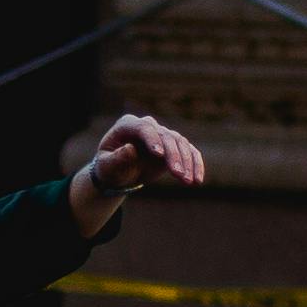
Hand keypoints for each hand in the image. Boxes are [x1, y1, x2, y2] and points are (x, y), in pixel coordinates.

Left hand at [72, 113, 204, 232]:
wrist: (119, 173)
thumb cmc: (110, 168)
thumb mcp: (108, 166)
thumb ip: (117, 159)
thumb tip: (130, 149)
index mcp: (128, 124)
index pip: (144, 128)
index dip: (152, 140)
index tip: (159, 155)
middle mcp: (148, 125)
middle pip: (165, 136)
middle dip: (173, 155)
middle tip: (178, 175)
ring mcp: (162, 134)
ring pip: (180, 143)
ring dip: (187, 162)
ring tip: (189, 182)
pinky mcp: (174, 146)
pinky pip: (189, 152)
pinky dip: (195, 164)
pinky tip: (198, 179)